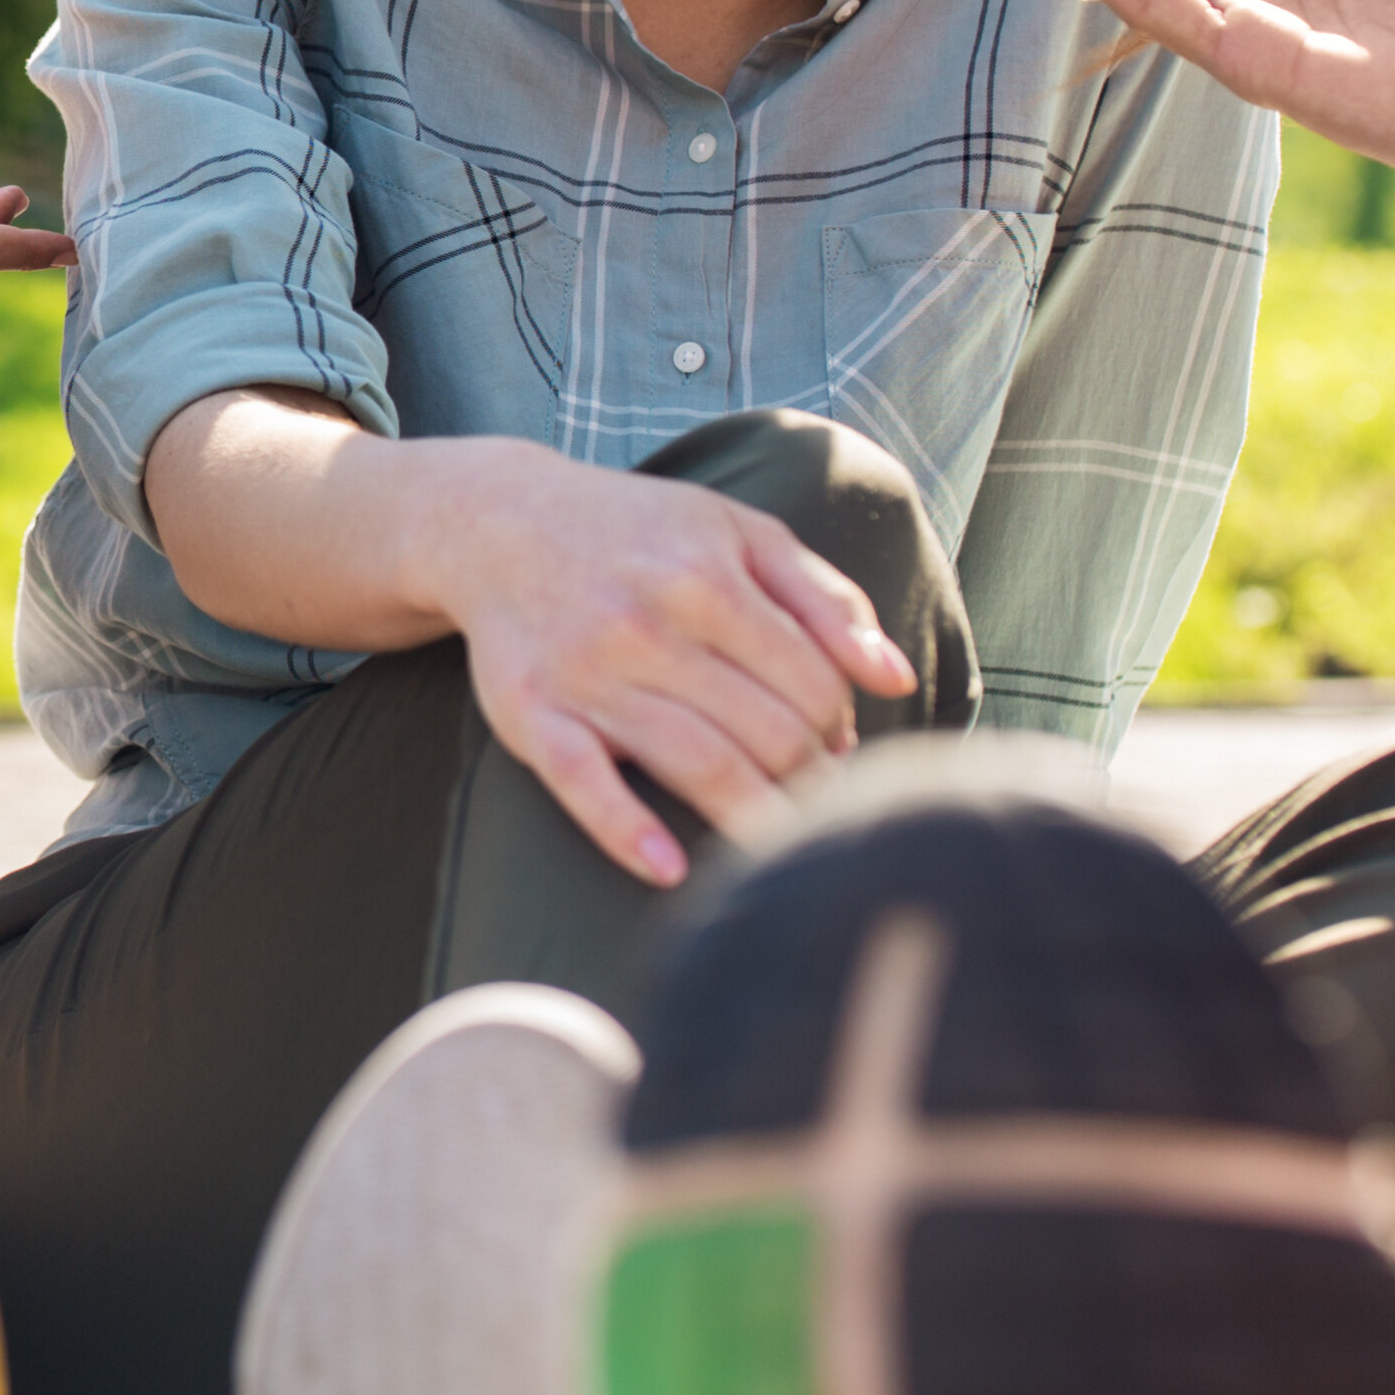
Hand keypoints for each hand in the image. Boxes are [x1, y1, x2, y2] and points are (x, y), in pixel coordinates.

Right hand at [441, 444, 925, 886]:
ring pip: (698, 765)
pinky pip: (582, 784)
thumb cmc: (641, 534)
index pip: (812, 683)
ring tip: (782, 850)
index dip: (838, 725)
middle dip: (809, 779)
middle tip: (813, 798)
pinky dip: (626, 832)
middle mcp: (649, 626)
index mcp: (710, 580)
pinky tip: (668, 869)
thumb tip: (895, 679)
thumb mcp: (740, 534)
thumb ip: (826, 599)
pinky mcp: (531, 714)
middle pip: (768, 733)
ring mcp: (588, 675)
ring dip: (754, 821)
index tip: (833, 745)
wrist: (499, 524)